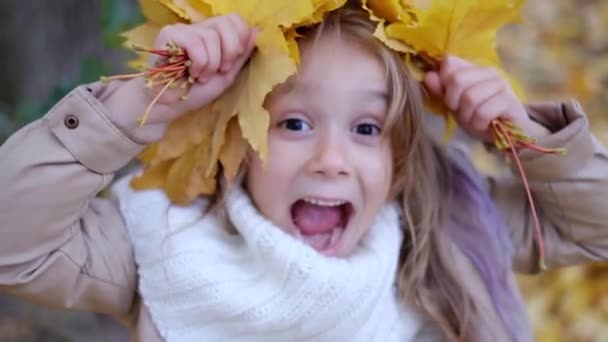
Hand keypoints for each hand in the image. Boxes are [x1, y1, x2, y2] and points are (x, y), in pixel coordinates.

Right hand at [105, 13, 256, 142]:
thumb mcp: (227, 75)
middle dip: (229, 50)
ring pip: (211, 36)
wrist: (171, 104)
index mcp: (215, 35)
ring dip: (211, 64)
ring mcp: (184, 29)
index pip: (234, 19)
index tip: (232, 62)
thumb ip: (241, 54)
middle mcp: (200, 28)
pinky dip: (199, 62)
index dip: (239, 39)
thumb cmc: (197, 91)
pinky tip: (191, 74)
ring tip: (201, 77)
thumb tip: (257, 30)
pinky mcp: (169, 34)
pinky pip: (194, 42)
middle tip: (221, 70)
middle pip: (226, 22)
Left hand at [423, 56, 549, 142]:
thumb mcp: (456, 105)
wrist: (509, 132)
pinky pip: (484, 112)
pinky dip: (479, 123)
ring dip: (467, 116)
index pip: (450, 63)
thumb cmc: (479, 117)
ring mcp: (501, 84)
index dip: (444, 84)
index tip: (450, 99)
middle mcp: (488, 72)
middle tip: (462, 112)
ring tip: (474, 120)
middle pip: (457, 79)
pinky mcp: (509, 100)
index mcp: (473, 68)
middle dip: (454, 102)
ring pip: (470, 98)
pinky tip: (485, 125)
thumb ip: (442, 90)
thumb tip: (428, 76)